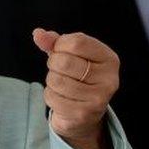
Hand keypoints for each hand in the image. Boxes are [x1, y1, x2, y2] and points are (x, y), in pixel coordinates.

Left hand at [32, 28, 119, 148]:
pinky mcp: (83, 113)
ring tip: (61, 84)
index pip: (77, 42)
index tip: (60, 50)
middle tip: (59, 70)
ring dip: (51, 80)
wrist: (83, 115)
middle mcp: (109, 79)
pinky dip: (50, 95)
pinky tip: (61, 97)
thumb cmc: (77, 78)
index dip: (60, 44)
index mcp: (109, 59)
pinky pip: (52, 97)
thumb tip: (38, 34)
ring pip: (56, 80)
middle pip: (65, 62)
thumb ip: (55, 42)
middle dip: (53, 63)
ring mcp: (97, 98)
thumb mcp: (70, 55)